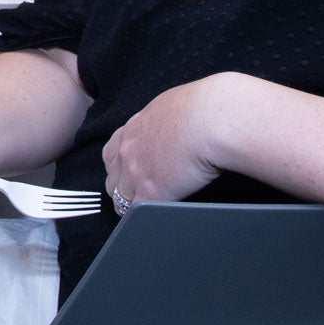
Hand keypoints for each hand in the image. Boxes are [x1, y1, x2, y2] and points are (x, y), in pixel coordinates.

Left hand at [101, 76, 242, 209]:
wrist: (211, 120)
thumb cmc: (203, 108)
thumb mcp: (174, 107)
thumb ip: (164, 122)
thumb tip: (174, 126)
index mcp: (135, 128)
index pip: (113, 152)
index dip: (121, 166)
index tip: (131, 172)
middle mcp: (128, 150)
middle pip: (112, 177)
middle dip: (123, 187)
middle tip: (140, 193)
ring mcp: (135, 173)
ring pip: (120, 198)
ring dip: (132, 204)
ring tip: (149, 209)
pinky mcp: (149, 193)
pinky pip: (135, 212)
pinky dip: (144, 216)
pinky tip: (155, 216)